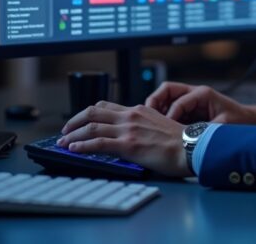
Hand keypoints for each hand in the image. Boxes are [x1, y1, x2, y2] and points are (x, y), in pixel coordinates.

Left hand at [57, 101, 189, 176]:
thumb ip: (143, 126)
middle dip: (74, 121)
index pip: (105, 106)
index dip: (88, 113)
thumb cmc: (180, 141)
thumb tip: (131, 135)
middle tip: (64, 131)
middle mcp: (131, 116)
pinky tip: (73, 149)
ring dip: (73, 135)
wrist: (192, 147)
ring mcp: (128, 129)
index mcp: (138, 110)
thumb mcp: (159, 125)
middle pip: (93, 111)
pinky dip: (82, 145)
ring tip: (63, 143)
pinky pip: (98, 143)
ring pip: (91, 126)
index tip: (79, 121)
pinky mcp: (128, 145)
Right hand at [145, 81, 255, 124]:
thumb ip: (204, 131)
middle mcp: (195, 94)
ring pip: (166, 98)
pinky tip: (161, 129)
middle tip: (148, 117)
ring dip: (157, 109)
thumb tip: (187, 138)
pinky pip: (171, 108)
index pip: (178, 100)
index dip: (169, 115)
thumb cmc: (239, 122)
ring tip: (152, 123)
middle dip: (155, 102)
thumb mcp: (222, 127)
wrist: (250, 122)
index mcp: (202, 94)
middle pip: (167, 90)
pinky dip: (164, 116)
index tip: (165, 129)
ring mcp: (191, 100)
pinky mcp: (190, 109)